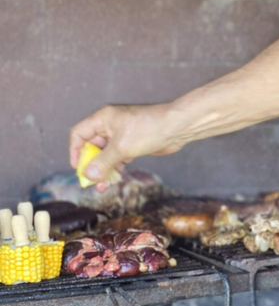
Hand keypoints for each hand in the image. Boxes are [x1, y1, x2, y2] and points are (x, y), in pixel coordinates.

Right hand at [69, 103, 183, 191]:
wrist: (177, 127)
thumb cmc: (149, 129)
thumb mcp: (122, 147)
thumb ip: (103, 162)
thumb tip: (88, 175)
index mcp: (103, 118)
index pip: (79, 134)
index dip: (75, 151)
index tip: (78, 168)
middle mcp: (110, 125)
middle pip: (92, 146)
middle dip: (91, 165)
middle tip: (91, 182)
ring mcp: (122, 135)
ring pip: (106, 154)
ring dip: (103, 170)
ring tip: (102, 186)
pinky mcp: (133, 144)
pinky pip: (118, 157)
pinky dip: (115, 168)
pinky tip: (114, 179)